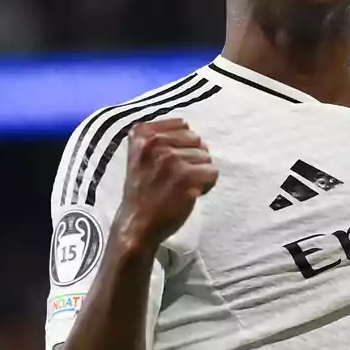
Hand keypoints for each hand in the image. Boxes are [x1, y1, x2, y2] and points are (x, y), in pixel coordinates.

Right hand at [114, 118, 218, 250]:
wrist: (136, 223)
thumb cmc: (143, 191)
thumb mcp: (141, 156)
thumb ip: (162, 139)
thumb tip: (199, 138)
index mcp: (142, 134)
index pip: (183, 126)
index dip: (181, 146)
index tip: (166, 164)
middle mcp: (155, 143)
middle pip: (197, 141)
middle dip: (192, 160)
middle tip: (174, 179)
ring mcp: (170, 159)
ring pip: (207, 158)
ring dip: (198, 174)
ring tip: (178, 187)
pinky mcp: (185, 176)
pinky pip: (213, 173)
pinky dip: (206, 185)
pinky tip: (189, 194)